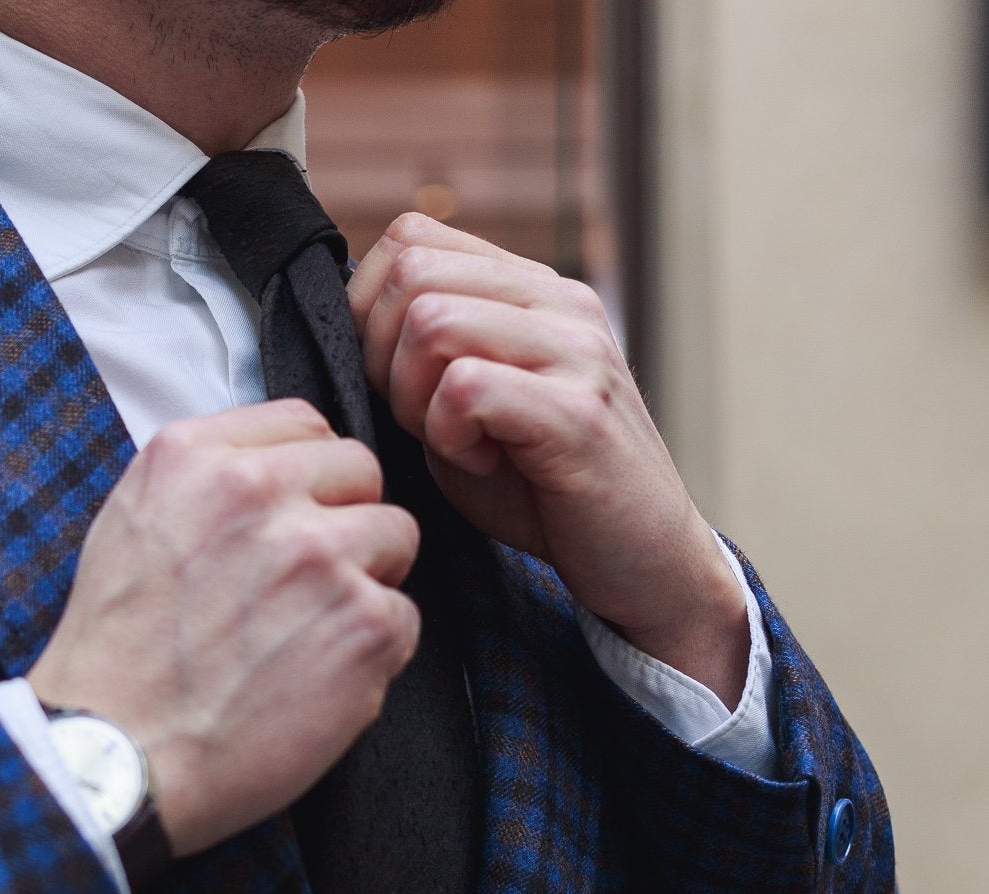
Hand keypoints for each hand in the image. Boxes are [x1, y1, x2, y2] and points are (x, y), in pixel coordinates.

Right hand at [27, 400, 420, 856]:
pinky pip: (404, 616)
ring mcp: (317, 554)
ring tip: (305, 637)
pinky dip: (371, 655)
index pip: (303, 423)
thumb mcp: (130, 527)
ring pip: (396, 535)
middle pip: (360, 470)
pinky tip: (313, 683)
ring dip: (364, 583)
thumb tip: (274, 470)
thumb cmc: (116, 658)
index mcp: (192, 457)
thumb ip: (204, 483)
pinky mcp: (363, 623)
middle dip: (344, 521)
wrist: (115, 755)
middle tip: (301, 586)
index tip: (290, 521)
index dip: (307, 479)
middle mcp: (257, 491)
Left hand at [347, 214, 747, 706]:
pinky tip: (482, 464)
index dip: (369, 307)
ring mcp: (576, 350)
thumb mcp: (468, 405)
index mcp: (532, 290)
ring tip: (452, 441)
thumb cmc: (543, 489)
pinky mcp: (579, 411)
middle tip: (417, 418)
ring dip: (411, 395)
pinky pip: (465, 388)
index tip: (391, 377)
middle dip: (380, 355)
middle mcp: (560, 302)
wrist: (641, 561)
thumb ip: (421, 354)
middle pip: (412, 274)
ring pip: (432, 321)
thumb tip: (347, 313)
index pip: (413, 237)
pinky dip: (448, 436)